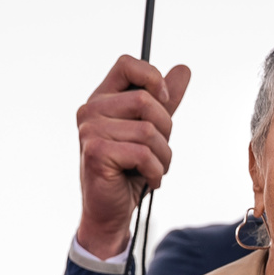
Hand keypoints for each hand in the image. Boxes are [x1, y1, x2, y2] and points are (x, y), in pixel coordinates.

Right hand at [75, 55, 191, 258]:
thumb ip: (165, 100)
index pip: (128, 64)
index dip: (153, 79)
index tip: (165, 102)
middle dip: (165, 131)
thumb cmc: (129, 170)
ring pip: (149, 131)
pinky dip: (156, 171)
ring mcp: (90, 131)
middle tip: (156, 152)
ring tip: (152, 169)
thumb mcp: (152, 130)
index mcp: (103, 99)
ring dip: (163, 156)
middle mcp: (91, 110)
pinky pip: (143, 154)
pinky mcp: (96, 153)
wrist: (111, 210)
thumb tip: (183, 69)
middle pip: (147, 101)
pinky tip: (148, 180)